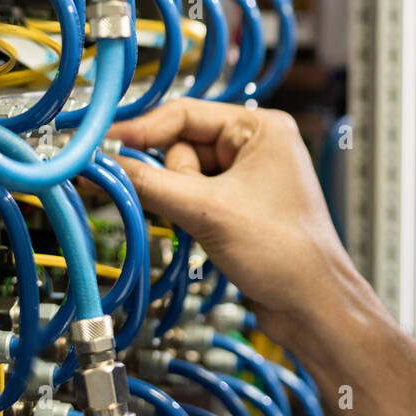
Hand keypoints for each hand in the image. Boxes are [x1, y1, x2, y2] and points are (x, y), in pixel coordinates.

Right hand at [108, 99, 351, 330]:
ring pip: (185, 177)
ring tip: (210, 227)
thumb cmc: (284, 252)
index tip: (104, 147)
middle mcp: (257, 145)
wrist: (312, 303)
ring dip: (182, 202)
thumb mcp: (207, 211)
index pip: (185, 112)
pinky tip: (205, 234)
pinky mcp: (239, 206)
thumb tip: (103, 166)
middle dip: (174, 180)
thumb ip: (148, 184)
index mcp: (261, 127)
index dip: (142, 130)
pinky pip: (195, 198)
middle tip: (188, 207)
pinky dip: (188, 214)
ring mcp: (248, 176)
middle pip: (182, 147)